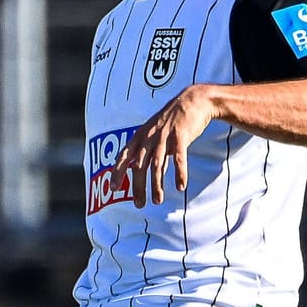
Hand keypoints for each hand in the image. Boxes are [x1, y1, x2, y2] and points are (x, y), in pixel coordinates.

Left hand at [113, 85, 215, 204]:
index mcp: (140, 136)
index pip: (123, 156)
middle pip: (139, 166)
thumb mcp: (153, 133)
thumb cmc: (171, 121)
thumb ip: (145, 151)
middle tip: (139, 205)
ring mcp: (164, 137)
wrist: (193, 101)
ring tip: (157, 201)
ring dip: (156, 185)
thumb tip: (135, 170)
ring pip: (157, 165)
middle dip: (137, 187)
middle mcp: (149, 137)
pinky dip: (179, 173)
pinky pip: (179, 158)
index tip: (113, 189)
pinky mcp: (181, 137)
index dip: (117, 172)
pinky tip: (180, 187)